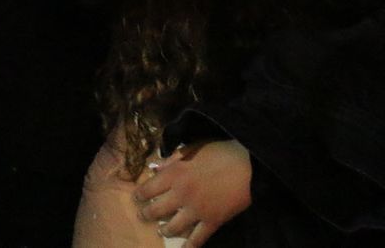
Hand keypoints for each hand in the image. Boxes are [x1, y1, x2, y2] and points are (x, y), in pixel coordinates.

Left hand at [135, 139, 251, 245]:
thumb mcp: (192, 148)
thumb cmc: (220, 152)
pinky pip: (197, 239)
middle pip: (156, 211)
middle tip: (143, 215)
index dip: (139, 195)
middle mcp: (181, 194)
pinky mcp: (212, 222)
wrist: (248, 166)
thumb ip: (173, 159)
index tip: (136, 198)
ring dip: (164, 230)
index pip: (148, 189)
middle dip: (146, 214)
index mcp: (174, 174)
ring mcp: (196, 210)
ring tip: (162, 230)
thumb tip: (156, 167)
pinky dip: (189, 247)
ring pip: (172, 227)